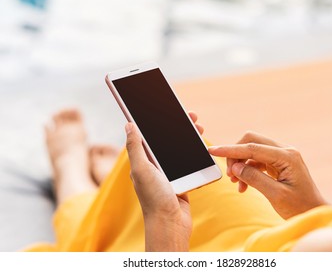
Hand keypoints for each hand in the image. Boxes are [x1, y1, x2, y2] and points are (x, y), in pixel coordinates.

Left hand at [125, 112, 203, 250]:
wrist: (171, 224)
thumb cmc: (153, 199)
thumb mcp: (141, 169)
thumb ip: (135, 147)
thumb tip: (128, 124)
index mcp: (142, 161)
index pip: (148, 134)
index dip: (156, 119)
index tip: (166, 106)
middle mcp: (154, 166)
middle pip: (166, 139)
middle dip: (178, 125)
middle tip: (191, 115)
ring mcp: (168, 173)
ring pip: (179, 148)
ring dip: (189, 137)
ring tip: (199, 128)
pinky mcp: (181, 180)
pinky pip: (189, 162)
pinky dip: (195, 153)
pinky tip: (203, 146)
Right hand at [208, 131, 325, 218]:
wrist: (313, 213)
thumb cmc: (299, 207)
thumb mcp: (276, 195)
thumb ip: (255, 179)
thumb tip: (235, 167)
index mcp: (287, 156)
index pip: (253, 147)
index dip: (230, 149)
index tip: (212, 150)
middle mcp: (285, 151)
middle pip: (251, 141)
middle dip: (236, 155)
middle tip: (230, 175)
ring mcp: (282, 156)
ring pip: (252, 150)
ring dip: (240, 164)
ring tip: (236, 183)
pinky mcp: (279, 163)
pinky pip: (257, 160)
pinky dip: (247, 170)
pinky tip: (243, 186)